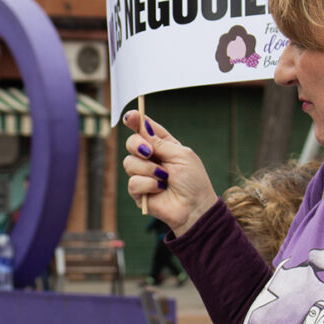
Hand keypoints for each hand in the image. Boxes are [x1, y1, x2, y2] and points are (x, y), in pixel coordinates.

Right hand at [121, 110, 217, 235]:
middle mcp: (151, 158)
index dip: (136, 121)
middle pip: (131, 143)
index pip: (145, 130)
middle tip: (149, 152)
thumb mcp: (180, 155)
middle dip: (137, 145)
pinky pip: (133, 182)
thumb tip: (141, 126)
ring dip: (148, 170)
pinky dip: (148, 184)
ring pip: (129, 163)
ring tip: (164, 178)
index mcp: (163, 146)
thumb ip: (160, 142)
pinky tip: (160, 189)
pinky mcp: (138, 191)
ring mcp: (143, 174)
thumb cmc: (193, 181)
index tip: (130, 116)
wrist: (195, 207)